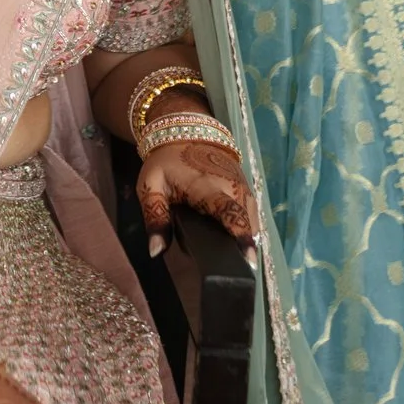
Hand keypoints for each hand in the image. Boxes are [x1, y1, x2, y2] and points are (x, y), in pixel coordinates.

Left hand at [137, 136, 257, 257]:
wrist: (185, 132)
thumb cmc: (165, 163)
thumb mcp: (150, 187)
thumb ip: (155, 219)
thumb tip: (157, 251)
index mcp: (207, 185)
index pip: (229, 211)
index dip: (240, 233)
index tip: (248, 257)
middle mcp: (231, 185)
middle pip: (247, 220)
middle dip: (245, 245)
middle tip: (238, 271)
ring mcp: (242, 185)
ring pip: (253, 218)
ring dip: (248, 238)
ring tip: (238, 262)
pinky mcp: (246, 187)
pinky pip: (253, 212)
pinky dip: (248, 227)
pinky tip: (239, 242)